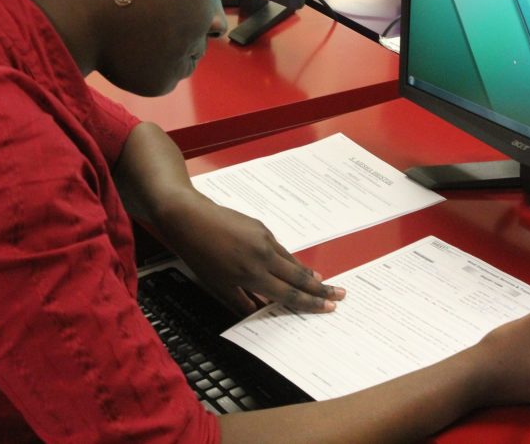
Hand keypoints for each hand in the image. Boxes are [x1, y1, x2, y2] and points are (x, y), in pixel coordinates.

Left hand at [163, 195, 345, 315]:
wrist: (189, 217)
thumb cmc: (199, 253)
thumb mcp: (217, 284)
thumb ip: (241, 301)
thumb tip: (259, 313)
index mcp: (252, 274)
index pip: (288, 294)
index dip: (310, 303)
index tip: (328, 308)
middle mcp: (263, 256)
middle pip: (298, 277)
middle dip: (320, 288)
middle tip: (341, 294)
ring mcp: (264, 239)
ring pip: (291, 261)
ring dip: (307, 274)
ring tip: (322, 283)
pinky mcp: (261, 227)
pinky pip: (280, 249)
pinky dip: (289, 260)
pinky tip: (294, 266)